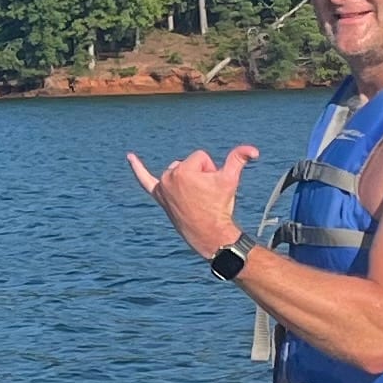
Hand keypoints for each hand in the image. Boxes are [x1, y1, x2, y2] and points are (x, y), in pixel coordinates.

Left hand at [125, 142, 258, 259]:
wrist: (210, 233)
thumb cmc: (220, 206)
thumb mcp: (230, 180)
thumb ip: (239, 158)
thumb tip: (253, 150)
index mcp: (183, 170)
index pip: (201, 157)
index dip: (212, 170)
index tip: (212, 188)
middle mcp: (168, 177)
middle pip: (190, 164)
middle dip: (200, 175)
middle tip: (204, 196)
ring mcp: (162, 188)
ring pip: (178, 171)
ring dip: (187, 180)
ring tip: (193, 198)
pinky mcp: (159, 196)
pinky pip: (145, 180)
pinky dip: (138, 168)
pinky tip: (130, 157)